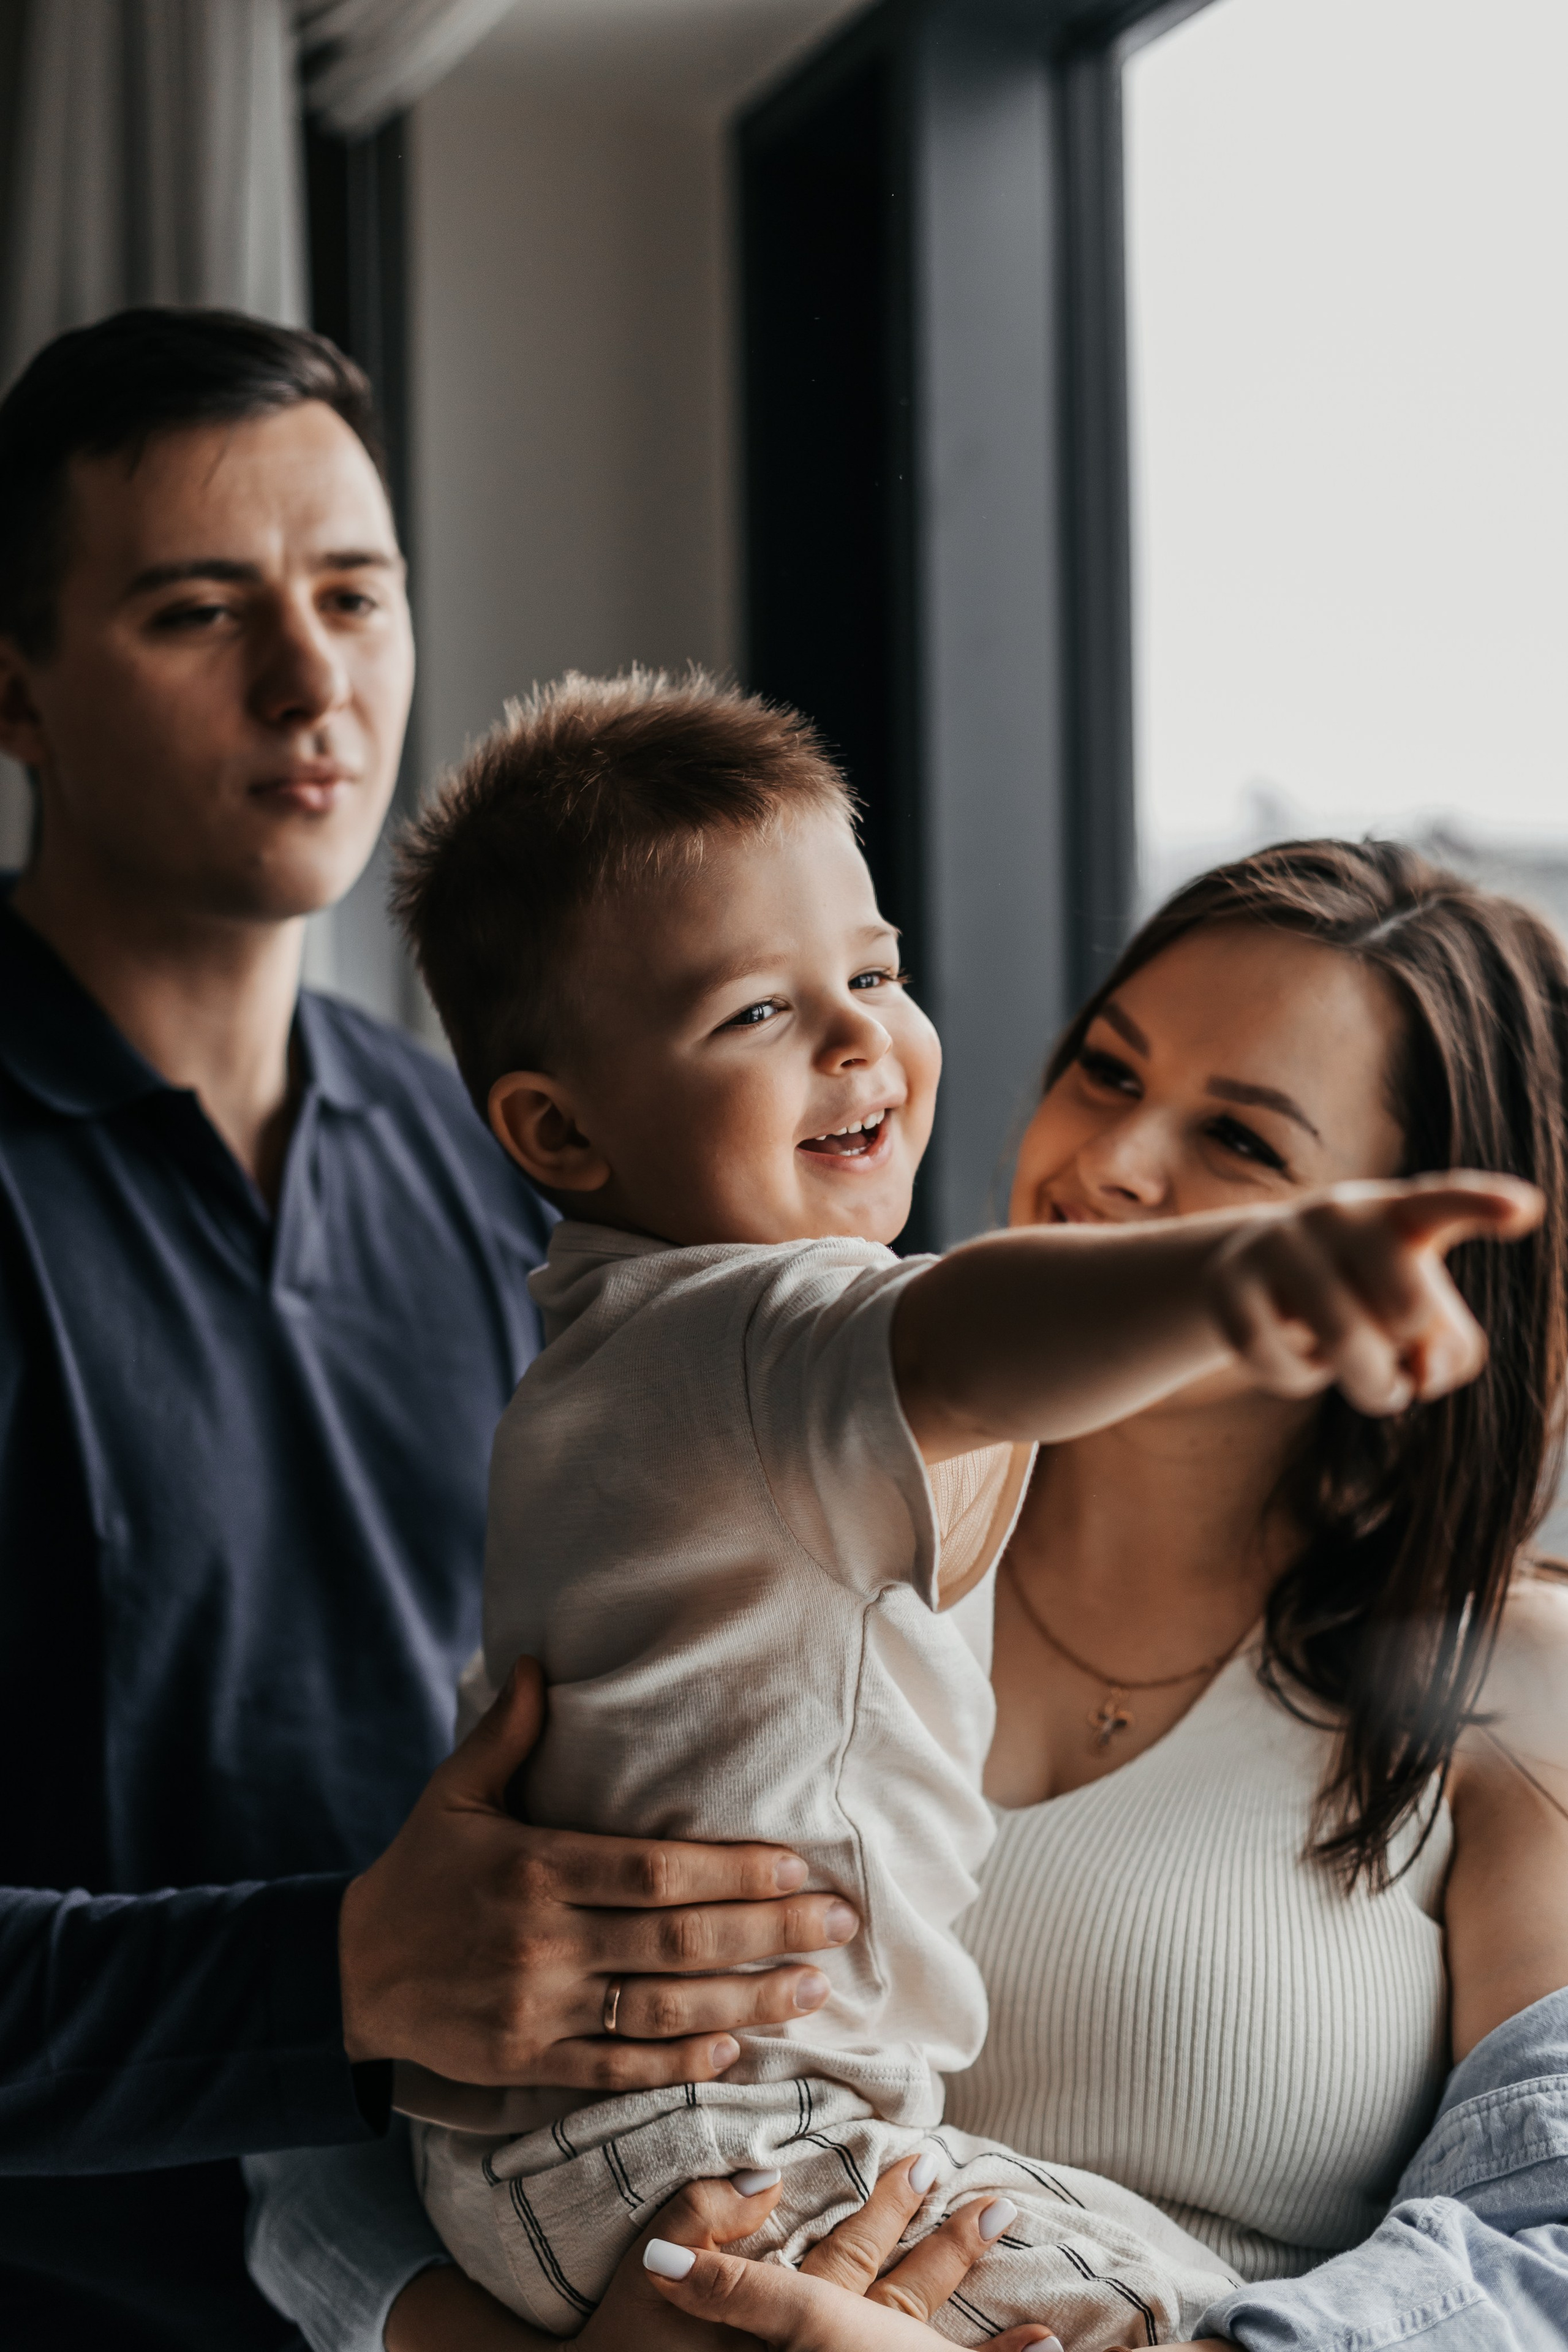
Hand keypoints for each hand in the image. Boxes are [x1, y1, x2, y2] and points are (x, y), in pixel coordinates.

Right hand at [338, 1658, 857, 2086]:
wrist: (349, 1973)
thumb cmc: (417, 1872)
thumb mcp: (452, 1792)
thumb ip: (508, 1732)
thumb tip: (542, 1661)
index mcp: (534, 1869)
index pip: (655, 1873)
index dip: (733, 1873)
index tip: (796, 1867)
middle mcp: (543, 1942)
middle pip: (677, 1940)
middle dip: (770, 1932)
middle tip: (840, 1924)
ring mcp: (539, 2009)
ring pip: (664, 2011)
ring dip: (748, 2003)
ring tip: (812, 1990)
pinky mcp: (530, 2063)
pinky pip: (619, 2070)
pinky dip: (680, 2065)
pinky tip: (733, 2049)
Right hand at [634, 2160, 1057, 2350]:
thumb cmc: (635, 2346)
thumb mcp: (656, 2277)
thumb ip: (706, 2217)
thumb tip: (767, 2173)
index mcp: (797, 2317)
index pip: (853, 2252)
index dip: (893, 2206)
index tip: (929, 2159)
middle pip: (902, 2298)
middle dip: (950, 2252)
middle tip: (999, 2204)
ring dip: (986, 2349)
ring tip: (1049, 2332)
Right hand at [1207, 1172, 1540, 1414]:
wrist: (1256, 1267)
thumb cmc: (1363, 1296)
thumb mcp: (1421, 1320)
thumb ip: (1452, 1352)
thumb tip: (1422, 1374)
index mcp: (1398, 1213)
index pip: (1444, 1203)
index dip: (1484, 1205)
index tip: (1525, 1208)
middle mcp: (1339, 1214)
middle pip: (1408, 1314)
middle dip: (1407, 1359)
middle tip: (1391, 1356)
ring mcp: (1280, 1241)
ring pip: (1344, 1345)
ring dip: (1362, 1383)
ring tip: (1356, 1369)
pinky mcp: (1231, 1280)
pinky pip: (1278, 1362)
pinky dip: (1297, 1380)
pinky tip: (1297, 1355)